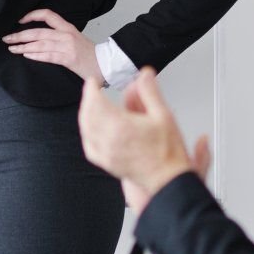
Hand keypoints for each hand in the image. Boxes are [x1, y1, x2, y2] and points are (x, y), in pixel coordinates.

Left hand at [3, 10, 102, 84]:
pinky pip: (48, 56)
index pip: (48, 15)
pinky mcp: (68, 58)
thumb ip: (59, 36)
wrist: (105, 64)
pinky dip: (35, 55)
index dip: (32, 15)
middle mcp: (66, 35)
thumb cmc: (89, 54)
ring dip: (23, 46)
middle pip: (39, 32)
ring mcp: (67, 46)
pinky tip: (26, 54)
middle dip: (20, 35)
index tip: (20, 20)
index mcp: (68, 27)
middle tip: (7, 38)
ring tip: (12, 48)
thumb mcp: (75, 39)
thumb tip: (39, 38)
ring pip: (40, 44)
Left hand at [77, 69, 197, 209]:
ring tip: (90, 106)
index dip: (91, 88)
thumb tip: (144, 74)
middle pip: (87, 114)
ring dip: (85, 115)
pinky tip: (91, 130)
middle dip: (87, 99)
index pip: (95, 101)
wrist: (168, 179)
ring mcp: (106, 154)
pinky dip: (87, 133)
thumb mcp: (163, 115)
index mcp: (121, 126)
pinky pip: (89, 147)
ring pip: (86, 130)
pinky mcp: (107, 164)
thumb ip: (150, 92)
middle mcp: (109, 140)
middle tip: (92, 91)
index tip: (93, 82)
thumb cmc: (168, 151)